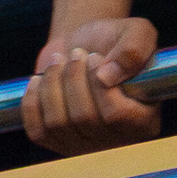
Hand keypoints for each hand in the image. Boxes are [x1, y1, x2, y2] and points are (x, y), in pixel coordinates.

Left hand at [20, 15, 162, 153]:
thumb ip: (134, 49)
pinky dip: (33, 101)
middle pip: (84, 118)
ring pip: (58, 124)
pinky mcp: (57, 141)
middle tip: (76, 54)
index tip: (95, 57)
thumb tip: (108, 77)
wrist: (84, 45)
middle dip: (74, 77)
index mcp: (143, 121)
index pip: (116, 115)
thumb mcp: (136, 31)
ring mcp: (85, 146)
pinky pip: (37, 131)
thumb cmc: (114, 41)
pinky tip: (39, 80)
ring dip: (53, 84)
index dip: (98, 83)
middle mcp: (117, 141)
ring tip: (59, 62)